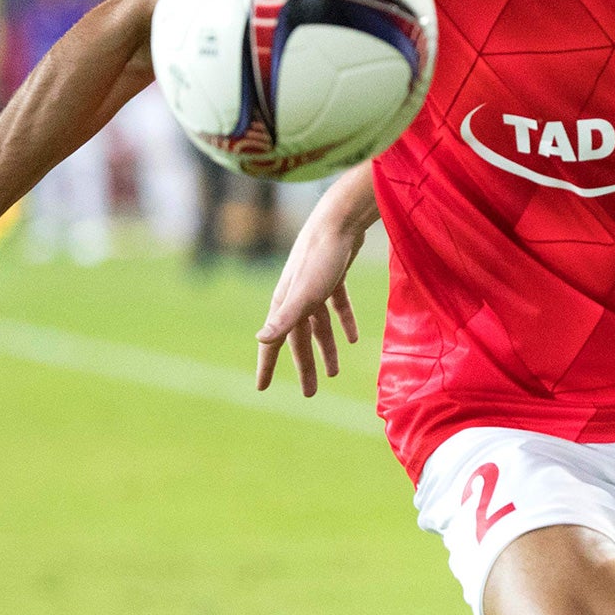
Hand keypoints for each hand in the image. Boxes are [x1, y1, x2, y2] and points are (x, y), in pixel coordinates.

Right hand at [255, 210, 365, 394]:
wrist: (340, 221)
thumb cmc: (321, 259)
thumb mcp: (305, 294)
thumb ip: (284, 318)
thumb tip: (261, 340)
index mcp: (284, 303)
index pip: (273, 342)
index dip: (268, 365)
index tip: (262, 388)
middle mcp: (296, 297)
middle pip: (299, 339)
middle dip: (304, 366)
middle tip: (310, 393)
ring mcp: (315, 287)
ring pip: (319, 325)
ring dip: (326, 348)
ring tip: (334, 373)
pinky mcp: (334, 276)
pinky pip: (338, 306)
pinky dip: (344, 322)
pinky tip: (353, 339)